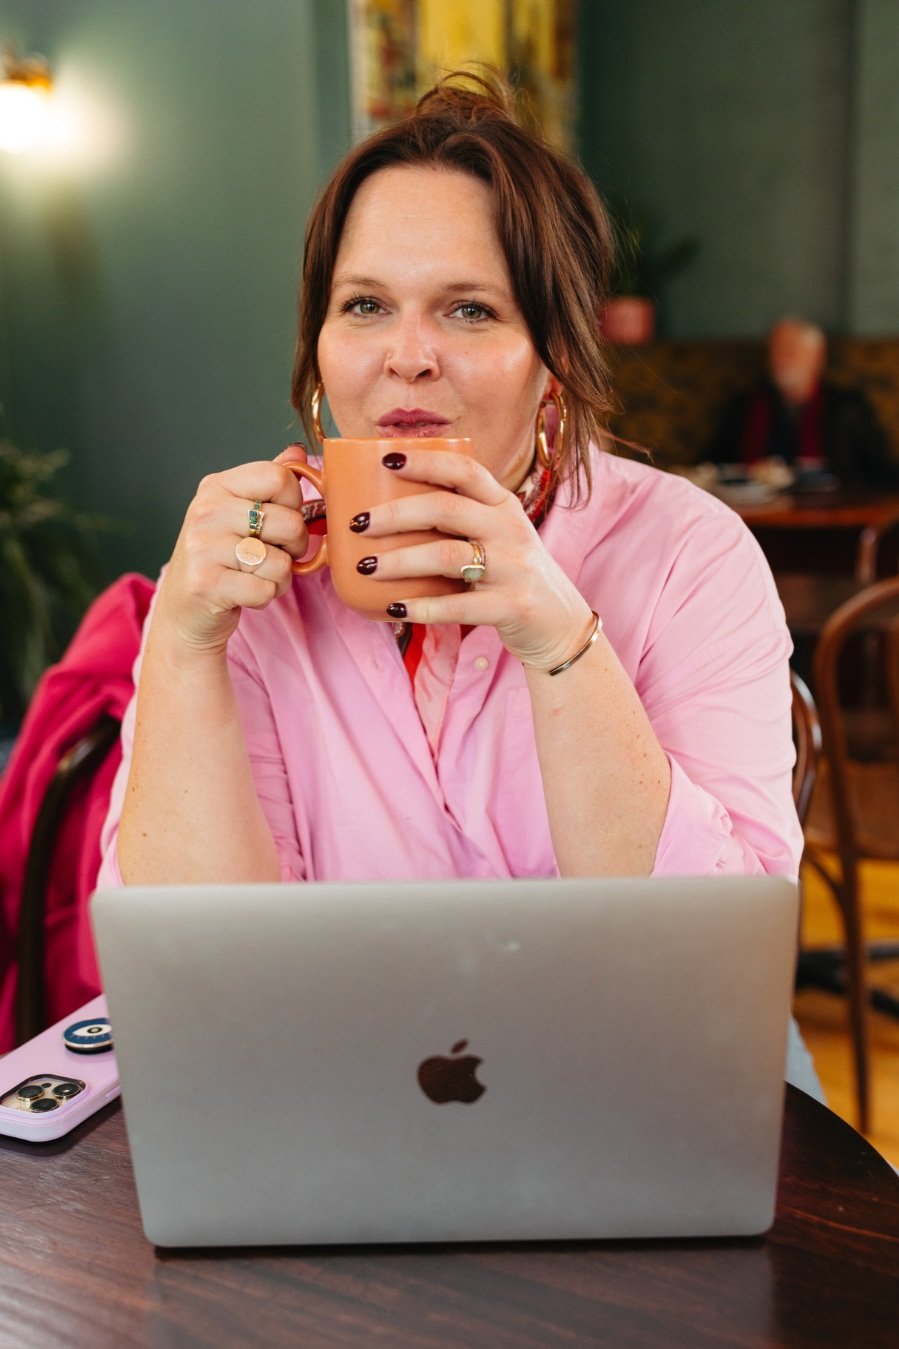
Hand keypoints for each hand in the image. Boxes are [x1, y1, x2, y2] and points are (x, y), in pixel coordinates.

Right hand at [153, 447, 308, 657]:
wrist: (185, 611)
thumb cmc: (220, 559)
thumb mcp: (238, 513)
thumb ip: (268, 483)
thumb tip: (297, 451)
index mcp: (217, 486)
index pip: (280, 477)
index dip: (294, 503)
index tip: (279, 520)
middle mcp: (206, 511)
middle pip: (289, 521)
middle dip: (294, 547)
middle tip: (271, 554)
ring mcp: (203, 547)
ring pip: (281, 561)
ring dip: (279, 577)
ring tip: (255, 576)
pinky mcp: (207, 584)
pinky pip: (266, 589)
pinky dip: (265, 596)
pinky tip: (245, 593)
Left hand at [352, 447, 593, 668]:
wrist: (561, 624)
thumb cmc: (511, 577)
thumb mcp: (497, 538)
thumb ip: (459, 523)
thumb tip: (386, 513)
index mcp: (503, 506)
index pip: (464, 471)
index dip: (425, 461)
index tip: (386, 459)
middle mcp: (510, 530)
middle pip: (445, 510)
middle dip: (395, 514)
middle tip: (358, 523)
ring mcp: (514, 568)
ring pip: (447, 556)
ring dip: (399, 561)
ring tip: (365, 566)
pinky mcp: (512, 605)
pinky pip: (459, 605)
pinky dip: (422, 608)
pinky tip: (394, 609)